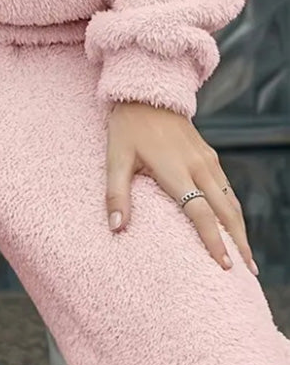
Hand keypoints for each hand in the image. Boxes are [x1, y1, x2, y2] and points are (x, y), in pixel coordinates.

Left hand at [105, 100, 258, 275]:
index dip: (214, 241)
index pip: (201, 213)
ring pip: (230, 200)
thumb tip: (116, 228)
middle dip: (239, 242)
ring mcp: (207, 160)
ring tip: (246, 254)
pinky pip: (227, 188)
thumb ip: (116, 194)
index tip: (225, 265)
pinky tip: (234, 224)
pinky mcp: (209, 155)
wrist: (146, 92)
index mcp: (176, 170)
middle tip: (248, 272)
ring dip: (240, 228)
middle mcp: (199, 166)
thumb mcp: (115, 159)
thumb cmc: (127, 128)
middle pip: (226, 211)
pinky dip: (234, 210)